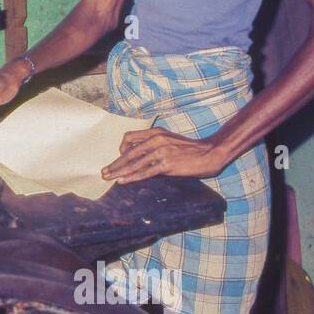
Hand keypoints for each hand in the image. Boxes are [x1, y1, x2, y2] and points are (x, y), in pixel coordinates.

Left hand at [100, 127, 230, 183]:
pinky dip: (132, 177)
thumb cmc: (190, 149)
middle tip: (104, 172)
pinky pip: (145, 172)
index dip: (121, 149)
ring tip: (109, 178)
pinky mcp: (167, 164)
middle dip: (115, 164)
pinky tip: (123, 181)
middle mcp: (156, 140)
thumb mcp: (170, 140)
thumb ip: (154, 145)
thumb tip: (139, 156)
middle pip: (129, 152)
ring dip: (119, 172)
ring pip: (134, 163)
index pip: (130, 138)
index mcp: (156, 133)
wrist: (210, 153)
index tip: (118, 159)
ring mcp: (161, 152)